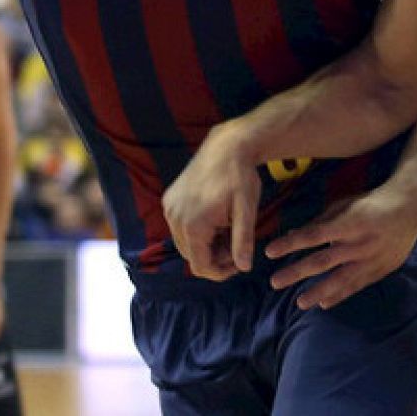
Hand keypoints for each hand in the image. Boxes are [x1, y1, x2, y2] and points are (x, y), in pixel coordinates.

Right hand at [162, 123, 260, 279]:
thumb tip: (244, 268)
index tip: (239, 264)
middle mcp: (175, 218)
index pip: (201, 266)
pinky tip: (216, 219)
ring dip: (205, 244)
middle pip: (191, 256)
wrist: (227, 145)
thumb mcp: (246, 210)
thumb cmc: (240, 176)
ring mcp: (170, 208)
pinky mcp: (169, 199)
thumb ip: (243, 241)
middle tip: (237, 244)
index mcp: (193, 225)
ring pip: (185, 243)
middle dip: (214, 257)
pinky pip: (180, 227)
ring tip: (228, 230)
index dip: (220, 272)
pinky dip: (196, 230)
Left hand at [265, 185, 416, 309]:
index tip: (270, 252)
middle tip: (275, 282)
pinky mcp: (380, 270)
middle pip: (322, 261)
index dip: (291, 244)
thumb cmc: (372, 203)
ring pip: (339, 280)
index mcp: (349, 222)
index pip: (313, 235)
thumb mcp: (345, 205)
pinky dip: (340, 295)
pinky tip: (324, 303)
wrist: (411, 210)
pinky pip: (356, 286)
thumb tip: (292, 235)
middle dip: (296, 272)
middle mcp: (359, 243)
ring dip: (317, 292)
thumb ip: (321, 221)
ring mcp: (370, 260)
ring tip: (299, 303)